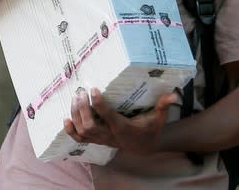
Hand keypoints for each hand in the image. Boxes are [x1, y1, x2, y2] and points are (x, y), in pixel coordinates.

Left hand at [63, 88, 178, 153]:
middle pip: (90, 125)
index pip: (108, 117)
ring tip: (75, 99)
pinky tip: (65, 119)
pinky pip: (80, 139)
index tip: (94, 89)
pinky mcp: (96, 140)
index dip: (99, 104)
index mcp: (123, 128)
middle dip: (82, 109)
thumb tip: (173, 94)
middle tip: (80, 92)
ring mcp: (101, 139)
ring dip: (75, 115)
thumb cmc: (150, 130)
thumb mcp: (158, 119)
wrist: (143, 148)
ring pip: (83, 131)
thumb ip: (163, 106)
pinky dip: (70, 130)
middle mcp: (109, 135)